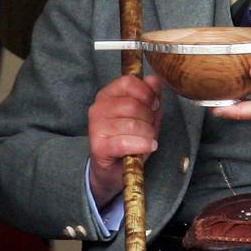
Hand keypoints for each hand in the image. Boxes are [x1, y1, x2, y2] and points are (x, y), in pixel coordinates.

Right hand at [88, 74, 161, 207]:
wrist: (113, 170)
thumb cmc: (129, 141)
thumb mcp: (145, 116)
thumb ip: (150, 96)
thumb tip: (154, 79)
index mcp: (107, 95)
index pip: (128, 82)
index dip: (146, 93)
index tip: (154, 105)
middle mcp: (98, 108)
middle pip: (133, 104)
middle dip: (149, 118)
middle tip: (149, 128)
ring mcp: (96, 127)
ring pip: (132, 124)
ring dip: (147, 134)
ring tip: (146, 140)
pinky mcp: (99, 146)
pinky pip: (126, 142)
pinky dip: (142, 145)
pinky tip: (147, 148)